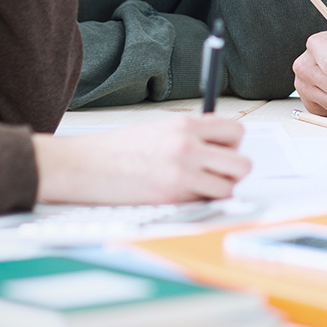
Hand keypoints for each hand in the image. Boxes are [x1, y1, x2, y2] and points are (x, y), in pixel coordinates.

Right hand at [33, 114, 251, 204]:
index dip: (233, 145)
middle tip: (216, 174)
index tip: (222, 152)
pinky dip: (200, 202)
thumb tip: (219, 147)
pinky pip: (206, 202)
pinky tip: (182, 195)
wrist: (85, 165)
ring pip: (229, 187)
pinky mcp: (172, 196)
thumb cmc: (118, 149)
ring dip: (219, 190)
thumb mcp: (159, 129)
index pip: (236, 131)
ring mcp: (181, 172)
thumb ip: (190, 135)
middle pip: (242, 162)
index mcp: (185, 124)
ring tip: (199, 187)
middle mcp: (188, 145)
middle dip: (234, 171)